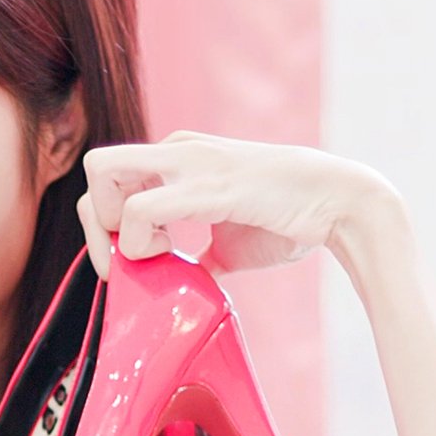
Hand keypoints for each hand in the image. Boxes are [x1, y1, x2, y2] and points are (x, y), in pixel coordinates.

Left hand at [79, 133, 401, 277]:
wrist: (340, 205)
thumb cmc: (288, 221)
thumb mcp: (227, 245)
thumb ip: (197, 259)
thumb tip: (181, 288)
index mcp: (179, 156)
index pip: (110, 179)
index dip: (108, 227)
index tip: (138, 260)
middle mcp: (177, 148)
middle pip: (95, 169)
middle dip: (98, 225)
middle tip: (128, 262)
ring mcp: (190, 159)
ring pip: (102, 175)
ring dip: (116, 231)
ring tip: (157, 255)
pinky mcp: (206, 183)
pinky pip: (140, 209)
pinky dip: (141, 242)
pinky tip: (173, 255)